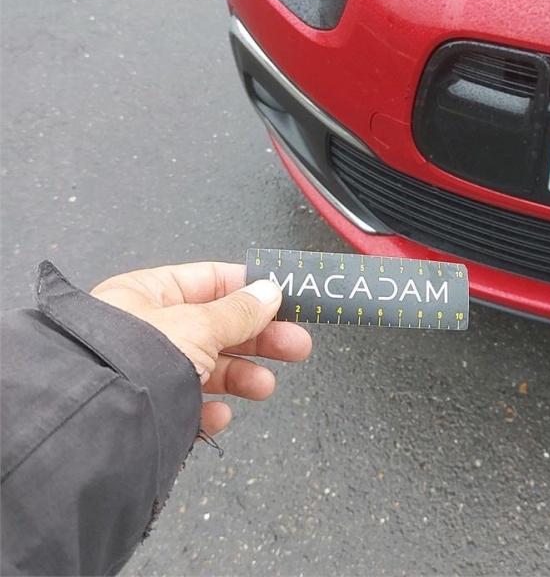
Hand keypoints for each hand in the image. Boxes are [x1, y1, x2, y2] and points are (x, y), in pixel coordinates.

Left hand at [90, 262, 311, 435]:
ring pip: (209, 367)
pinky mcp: (150, 408)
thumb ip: (239, 311)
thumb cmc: (129, 363)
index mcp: (147, 295)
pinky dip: (211, 410)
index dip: (252, 289)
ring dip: (242, 376)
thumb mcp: (198, 326)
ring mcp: (148, 369)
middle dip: (260, 339)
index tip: (286, 299)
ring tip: (264, 386)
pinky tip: (219, 414)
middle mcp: (146, 329)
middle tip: (296, 345)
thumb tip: (269, 293)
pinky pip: (190, 404)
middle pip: (218, 326)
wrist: (95, 427)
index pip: (211, 281)